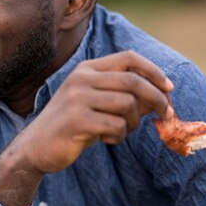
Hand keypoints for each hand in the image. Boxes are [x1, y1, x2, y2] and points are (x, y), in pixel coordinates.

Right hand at [20, 50, 173, 172]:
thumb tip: (162, 97)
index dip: (153, 71)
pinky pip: (115, 125)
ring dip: (133, 123)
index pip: (128, 58)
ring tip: (121, 131)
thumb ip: (125, 98)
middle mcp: (81, 78)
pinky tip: (107, 139)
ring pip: (127, 104)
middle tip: (166, 115)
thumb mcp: (98, 106)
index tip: (169, 88)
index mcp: (86, 69)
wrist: (36, 147)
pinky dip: (119, 136)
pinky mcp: (76, 120)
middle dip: (157, 99)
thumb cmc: (72, 126)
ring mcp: (77, 98)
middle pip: (133, 81)